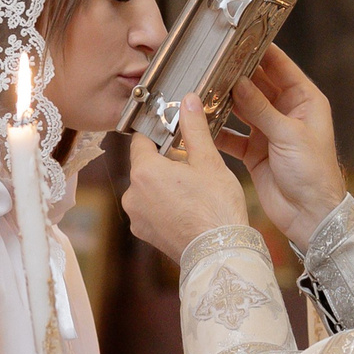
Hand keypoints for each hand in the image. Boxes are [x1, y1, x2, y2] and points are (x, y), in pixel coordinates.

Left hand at [121, 101, 248, 261]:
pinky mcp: (144, 233)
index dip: (158, 133)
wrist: (220, 254)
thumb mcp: (208, 161)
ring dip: (164, 185)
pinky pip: (151, 209)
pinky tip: (188, 208)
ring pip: (147, 189)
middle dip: (165, 162)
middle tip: (193, 166)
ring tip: (193, 190)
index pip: (141, 139)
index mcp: (144, 171)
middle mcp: (132, 194)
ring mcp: (136, 217)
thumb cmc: (216, 207)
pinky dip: (164, 205)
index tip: (174, 133)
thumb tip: (188, 100)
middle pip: (145, 166)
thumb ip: (194, 128)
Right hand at [218, 46, 346, 248]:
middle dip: (236, 75)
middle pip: (257, 86)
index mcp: (305, 101)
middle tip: (212, 62)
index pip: (280, 67)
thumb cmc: (313, 172)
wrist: (310, 215)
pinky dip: (218, 130)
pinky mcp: (254, 152)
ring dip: (224, 102)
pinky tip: (201, 122)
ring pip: (242, 109)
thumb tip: (239, 82)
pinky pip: (232, 135)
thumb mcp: (288, 134)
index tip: (240, 38)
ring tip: (202, 89)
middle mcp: (286, 113)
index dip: (261, 51)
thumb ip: (261, 108)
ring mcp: (269, 132)